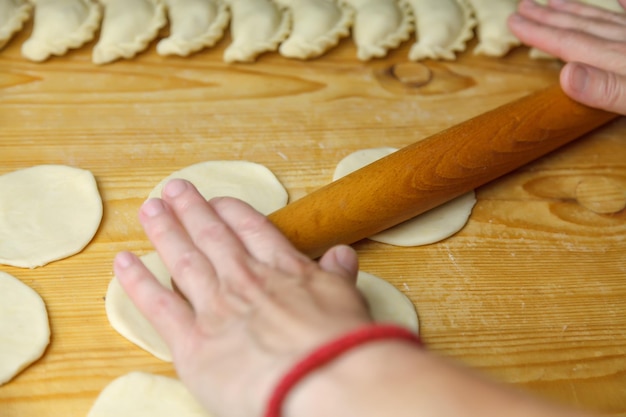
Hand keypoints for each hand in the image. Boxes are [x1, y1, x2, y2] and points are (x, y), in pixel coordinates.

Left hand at [113, 179, 371, 416]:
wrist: (319, 379)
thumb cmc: (339, 344)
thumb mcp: (348, 300)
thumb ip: (338, 275)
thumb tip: (342, 254)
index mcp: (281, 269)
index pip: (251, 229)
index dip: (231, 211)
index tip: (219, 200)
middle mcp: (243, 279)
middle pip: (211, 235)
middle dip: (191, 209)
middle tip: (174, 188)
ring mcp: (215, 307)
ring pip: (183, 259)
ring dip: (164, 231)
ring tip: (150, 208)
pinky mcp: (192, 342)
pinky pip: (158, 305)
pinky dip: (138, 281)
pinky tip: (124, 261)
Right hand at [508, 0, 625, 114]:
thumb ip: (606, 89)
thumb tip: (566, 75)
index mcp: (618, 61)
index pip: (569, 44)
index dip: (539, 34)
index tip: (513, 22)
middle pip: (582, 28)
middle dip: (549, 18)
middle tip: (523, 6)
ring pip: (604, 21)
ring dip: (576, 12)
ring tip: (555, 2)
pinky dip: (623, 6)